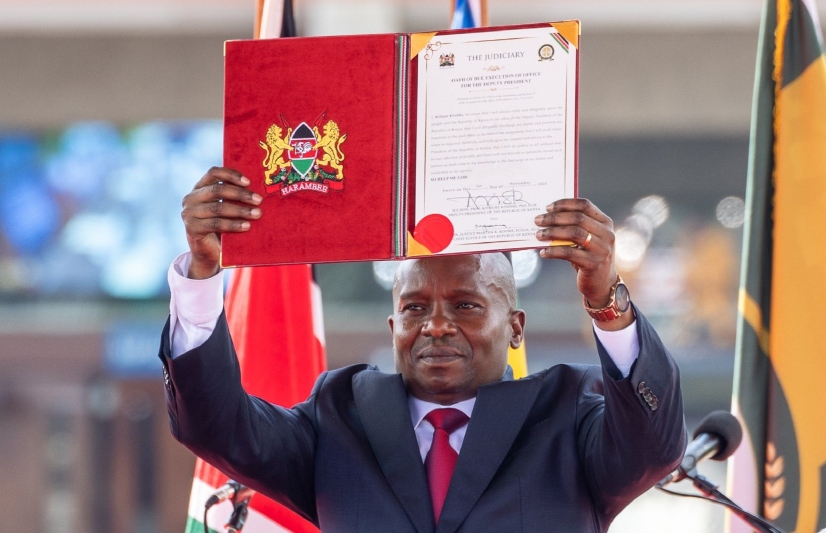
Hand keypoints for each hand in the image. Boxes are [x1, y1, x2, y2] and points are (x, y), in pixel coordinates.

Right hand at [180, 167, 262, 278]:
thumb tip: (258, 191)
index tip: (249, 182)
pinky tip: (246, 226)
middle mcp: (191, 198)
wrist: (208, 253)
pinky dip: (233, 225)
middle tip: (258, 200)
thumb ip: (233, 198)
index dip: (231, 174)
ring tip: (257, 214)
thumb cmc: (221, 227)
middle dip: (240, 194)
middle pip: (217, 190)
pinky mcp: (192, 228)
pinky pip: (216, 224)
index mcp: (200, 188)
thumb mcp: (225, 209)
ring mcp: (189, 213)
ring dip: (240, 210)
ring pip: (218, 208)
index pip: (213, 173)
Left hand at [534, 199, 630, 328]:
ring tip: (538, 235)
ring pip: (574, 233)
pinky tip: (543, 252)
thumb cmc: (588, 257)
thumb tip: (546, 218)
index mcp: (605, 223)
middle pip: (578, 218)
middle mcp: (607, 234)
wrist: (602, 284)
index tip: (547, 207)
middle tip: (537, 220)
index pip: (585, 205)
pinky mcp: (594, 264)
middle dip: (554, 218)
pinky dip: (554, 251)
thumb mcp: (586, 239)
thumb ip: (574, 227)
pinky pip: (570, 253)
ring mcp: (602, 249)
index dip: (565, 204)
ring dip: (553, 232)